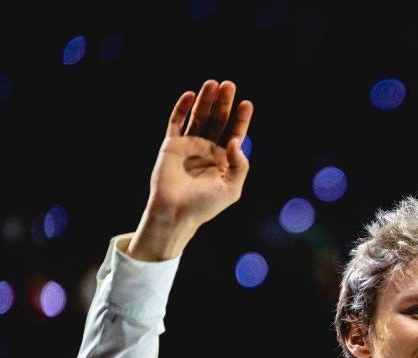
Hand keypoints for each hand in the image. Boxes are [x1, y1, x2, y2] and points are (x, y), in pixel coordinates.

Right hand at [129, 80, 253, 260]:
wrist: (175, 214)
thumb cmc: (204, 206)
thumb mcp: (231, 189)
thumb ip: (240, 166)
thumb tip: (236, 140)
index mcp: (224, 160)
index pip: (235, 133)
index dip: (241, 119)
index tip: (247, 104)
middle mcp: (207, 150)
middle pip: (218, 120)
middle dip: (224, 103)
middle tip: (230, 85)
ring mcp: (189, 146)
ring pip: (199, 117)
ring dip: (206, 101)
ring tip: (213, 84)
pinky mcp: (171, 145)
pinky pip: (176, 122)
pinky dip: (182, 108)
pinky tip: (191, 95)